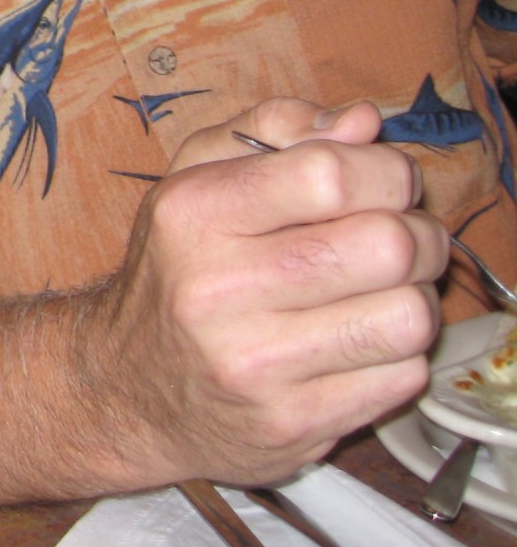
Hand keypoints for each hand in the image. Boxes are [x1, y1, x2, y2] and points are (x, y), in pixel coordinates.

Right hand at [83, 98, 444, 487]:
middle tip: (401, 239)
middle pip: (386, 245)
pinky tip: (360, 343)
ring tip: (384, 292)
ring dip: (415, 299)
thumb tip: (362, 123)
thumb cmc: (176, 270)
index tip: (385, 182)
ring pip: (408, 317)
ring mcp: (255, 364)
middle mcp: (217, 288)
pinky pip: (402, 377)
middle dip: (419, 235)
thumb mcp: (195, 179)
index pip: (330, 174)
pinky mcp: (292, 423)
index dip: (385, 172)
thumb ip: (273, 129)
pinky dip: (399, 355)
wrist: (126, 390)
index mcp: (193, 213)